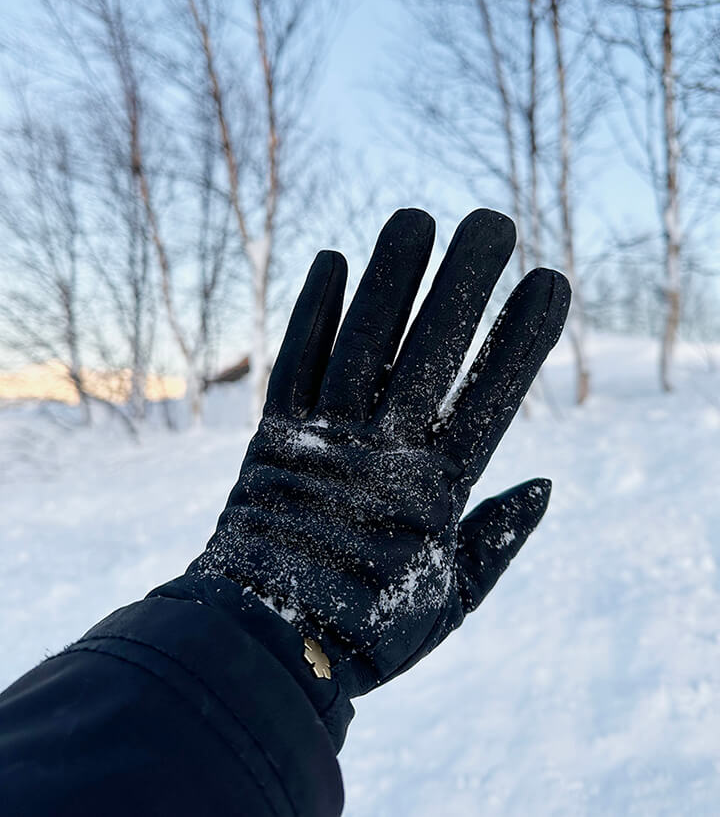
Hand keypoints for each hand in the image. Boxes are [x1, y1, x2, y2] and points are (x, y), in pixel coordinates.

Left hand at [189, 209, 569, 697]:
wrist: (262, 648)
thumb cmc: (367, 630)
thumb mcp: (451, 598)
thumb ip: (499, 539)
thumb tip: (546, 483)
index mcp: (435, 490)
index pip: (492, 397)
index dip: (522, 337)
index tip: (550, 281)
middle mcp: (382, 451)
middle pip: (431, 351)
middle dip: (465, 283)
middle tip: (493, 222)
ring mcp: (324, 439)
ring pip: (363, 342)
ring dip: (391, 277)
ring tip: (417, 216)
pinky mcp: (274, 438)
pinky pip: (295, 362)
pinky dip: (314, 311)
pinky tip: (331, 260)